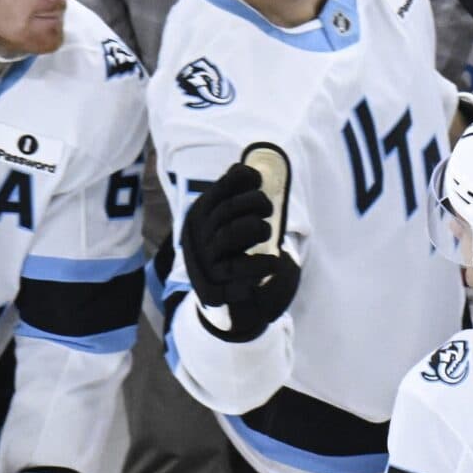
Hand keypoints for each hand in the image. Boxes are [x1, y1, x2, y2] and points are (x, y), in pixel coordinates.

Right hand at [181, 160, 299, 340]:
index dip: (238, 181)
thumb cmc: (231, 253)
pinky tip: (275, 262)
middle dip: (254, 203)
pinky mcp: (214, 287)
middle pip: (225, 212)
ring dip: (256, 228)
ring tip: (270, 232)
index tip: (257, 178)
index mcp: (198, 218)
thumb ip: (235, 199)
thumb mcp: (228, 224)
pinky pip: (236, 271)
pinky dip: (259, 264)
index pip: (217, 193)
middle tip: (269, 209)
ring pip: (229, 236)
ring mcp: (204, 263)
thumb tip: (245, 168)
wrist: (223, 304)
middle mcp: (197, 238)